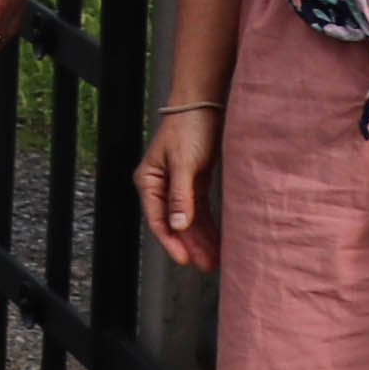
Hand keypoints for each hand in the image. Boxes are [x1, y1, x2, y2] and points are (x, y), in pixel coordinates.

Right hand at [137, 105, 223, 270]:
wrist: (204, 103)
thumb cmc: (189, 127)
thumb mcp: (184, 163)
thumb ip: (181, 196)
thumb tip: (178, 226)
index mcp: (150, 181)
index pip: (158, 219)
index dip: (171, 242)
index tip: (185, 260)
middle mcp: (162, 185)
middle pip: (175, 223)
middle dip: (190, 245)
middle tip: (206, 266)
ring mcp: (179, 184)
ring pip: (189, 219)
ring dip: (201, 238)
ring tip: (215, 259)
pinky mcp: (195, 181)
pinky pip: (201, 210)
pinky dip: (209, 224)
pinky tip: (218, 239)